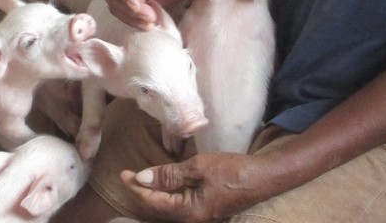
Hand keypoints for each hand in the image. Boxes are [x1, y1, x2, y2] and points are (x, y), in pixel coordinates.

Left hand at [120, 152, 271, 222]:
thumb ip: (169, 175)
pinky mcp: (203, 212)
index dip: (135, 188)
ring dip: (151, 195)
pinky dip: (165, 196)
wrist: (262, 178)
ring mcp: (197, 218)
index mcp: (187, 212)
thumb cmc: (232, 171)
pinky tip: (162, 185)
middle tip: (127, 176)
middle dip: (140, 193)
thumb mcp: (198, 168)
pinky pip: (177, 207)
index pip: (152, 202)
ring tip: (139, 181)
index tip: (123, 173)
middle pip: (156, 209)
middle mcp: (190, 221)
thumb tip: (142, 178)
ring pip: (166, 209)